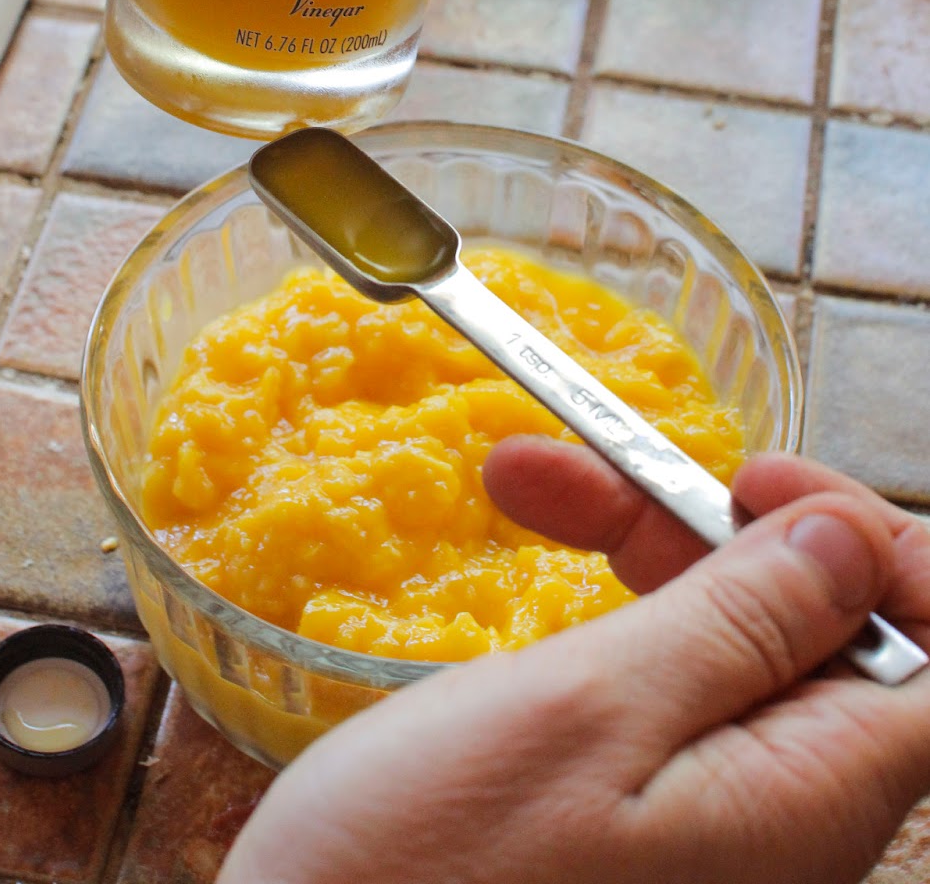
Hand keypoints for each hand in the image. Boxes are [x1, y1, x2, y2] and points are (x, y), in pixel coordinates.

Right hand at [219, 445, 929, 883]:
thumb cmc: (427, 875)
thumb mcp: (586, 714)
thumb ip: (737, 624)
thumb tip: (849, 542)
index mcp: (809, 803)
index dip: (878, 546)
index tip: (755, 484)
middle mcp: (789, 825)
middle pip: (823, 634)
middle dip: (718, 528)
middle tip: (601, 464)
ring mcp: (719, 834)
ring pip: (734, 651)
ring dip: (645, 551)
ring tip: (528, 482)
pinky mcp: (648, 835)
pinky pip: (672, 702)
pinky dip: (612, 618)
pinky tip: (536, 573)